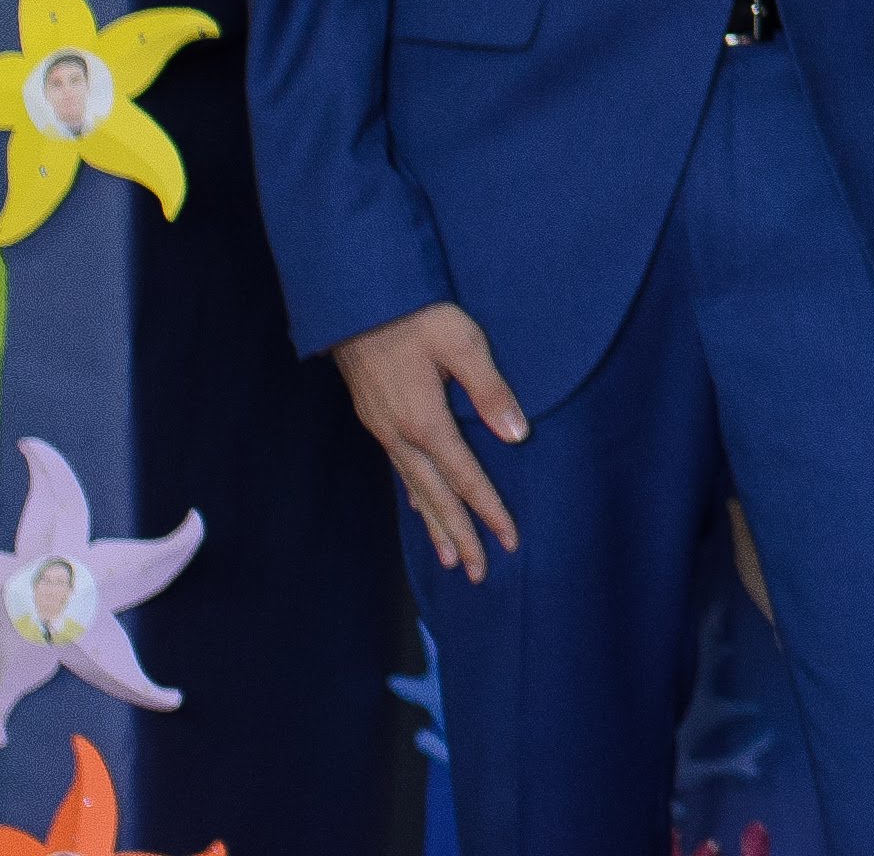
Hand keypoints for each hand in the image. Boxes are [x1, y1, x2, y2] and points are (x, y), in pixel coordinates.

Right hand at [335, 303, 528, 582]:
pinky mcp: (376, 420)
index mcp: (424, 421)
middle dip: (460, 536)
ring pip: (414, 490)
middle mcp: (400, 436)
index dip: (489, 511)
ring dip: (435, 525)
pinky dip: (415, 498)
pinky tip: (422, 509)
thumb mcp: (462, 342)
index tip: (509, 540)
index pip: (465, 478)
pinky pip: (401, 472)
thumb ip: (489, 389)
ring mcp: (383, 430)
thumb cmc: (416, 314)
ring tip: (451, 560)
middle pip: (436, 498)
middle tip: (479, 573)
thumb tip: (516, 435)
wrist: (356, 300)